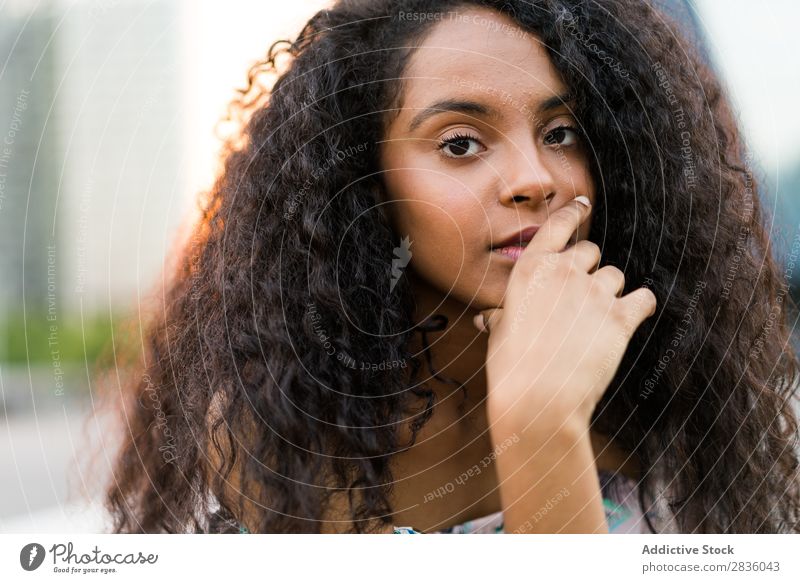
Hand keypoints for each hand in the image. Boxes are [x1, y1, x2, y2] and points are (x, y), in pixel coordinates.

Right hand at [475, 196, 656, 435]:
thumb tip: (488, 318)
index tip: (583, 204)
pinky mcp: (620, 317)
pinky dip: (641, 306)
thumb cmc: (511, 367)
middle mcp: (564, 272)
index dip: (573, 212)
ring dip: (610, 291)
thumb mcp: (499, 333)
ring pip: (615, 276)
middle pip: (590, 251)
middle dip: (588, 270)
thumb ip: (501, 316)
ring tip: (597, 318)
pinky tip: (633, 315)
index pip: (558, 226)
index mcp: (531, 269)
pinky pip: (643, 298)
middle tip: (580, 297)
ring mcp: (594, 292)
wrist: (538, 398)